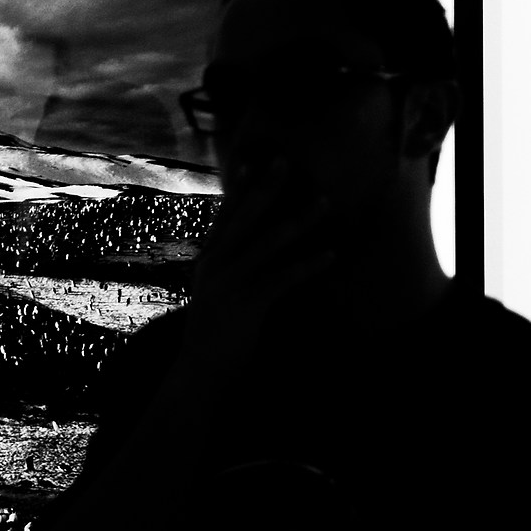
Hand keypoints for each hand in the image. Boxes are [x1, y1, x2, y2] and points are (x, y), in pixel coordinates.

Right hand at [181, 158, 337, 373]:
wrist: (200, 370)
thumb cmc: (214, 331)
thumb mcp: (215, 291)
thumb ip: (226, 267)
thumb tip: (242, 246)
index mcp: (209, 260)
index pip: (225, 216)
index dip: (239, 189)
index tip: (251, 161)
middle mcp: (216, 266)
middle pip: (244, 220)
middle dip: (266, 190)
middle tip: (285, 162)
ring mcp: (230, 284)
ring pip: (267, 244)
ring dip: (298, 221)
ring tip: (323, 202)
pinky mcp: (247, 305)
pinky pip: (283, 279)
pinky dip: (308, 264)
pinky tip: (330, 254)